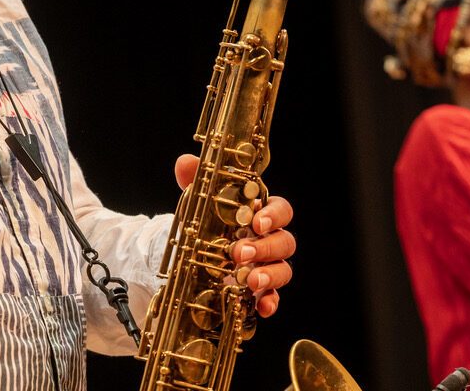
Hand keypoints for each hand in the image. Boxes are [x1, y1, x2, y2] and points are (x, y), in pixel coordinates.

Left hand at [174, 155, 295, 317]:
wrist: (197, 254)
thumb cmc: (210, 224)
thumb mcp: (201, 203)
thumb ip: (197, 182)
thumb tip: (185, 163)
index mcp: (260, 215)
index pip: (280, 210)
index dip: (274, 215)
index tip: (257, 221)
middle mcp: (269, 240)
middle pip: (285, 241)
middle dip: (265, 248)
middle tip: (240, 253)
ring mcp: (266, 267)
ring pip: (284, 270)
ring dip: (270, 275)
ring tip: (250, 280)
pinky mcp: (258, 290)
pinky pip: (273, 297)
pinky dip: (270, 302)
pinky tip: (262, 306)